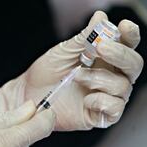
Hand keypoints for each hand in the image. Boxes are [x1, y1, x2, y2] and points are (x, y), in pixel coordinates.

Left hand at [0, 11, 142, 130]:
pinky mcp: (99, 114)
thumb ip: (84, 37)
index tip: (124, 27)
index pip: (126, 46)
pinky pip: (115, 108)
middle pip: (133, 65)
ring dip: (99, 78)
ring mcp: (105, 96)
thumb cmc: (46, 72)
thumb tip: (100, 17)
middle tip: (101, 48)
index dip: (130, 36)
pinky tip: (86, 99)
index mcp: (104, 59)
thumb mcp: (64, 51)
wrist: (27, 94)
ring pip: (123, 86)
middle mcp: (109, 77)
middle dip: (121, 55)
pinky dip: (102, 101)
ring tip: (77, 77)